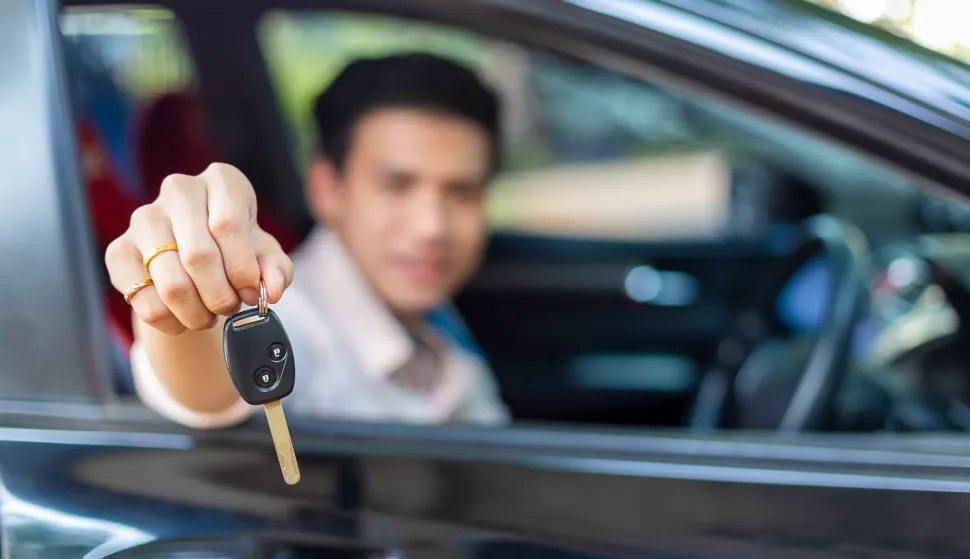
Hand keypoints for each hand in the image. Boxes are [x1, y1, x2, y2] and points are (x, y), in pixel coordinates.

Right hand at [106, 163, 293, 334]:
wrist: (196, 254)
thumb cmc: (237, 249)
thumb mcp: (265, 256)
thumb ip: (277, 270)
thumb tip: (273, 290)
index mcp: (222, 180)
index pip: (227, 225)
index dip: (242, 269)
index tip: (251, 292)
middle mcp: (180, 190)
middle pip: (198, 256)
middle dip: (221, 296)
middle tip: (229, 308)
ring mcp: (144, 217)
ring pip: (171, 283)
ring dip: (196, 313)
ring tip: (209, 315)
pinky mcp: (118, 249)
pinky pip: (142, 299)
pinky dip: (169, 321)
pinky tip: (183, 318)